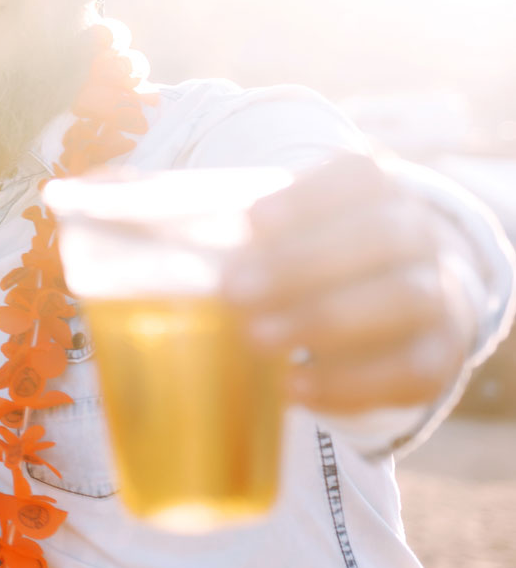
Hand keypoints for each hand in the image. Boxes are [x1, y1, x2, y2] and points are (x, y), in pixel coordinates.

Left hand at [224, 155, 476, 412]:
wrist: (394, 302)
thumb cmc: (307, 258)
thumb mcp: (279, 230)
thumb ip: (224, 225)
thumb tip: (128, 205)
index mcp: (373, 190)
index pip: (355, 179)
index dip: (307, 198)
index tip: (252, 220)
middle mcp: (416, 233)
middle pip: (381, 237)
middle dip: (303, 265)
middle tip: (233, 292)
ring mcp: (437, 292)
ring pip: (403, 300)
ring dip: (326, 320)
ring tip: (256, 340)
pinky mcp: (439, 354)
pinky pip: (411, 370)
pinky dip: (351, 383)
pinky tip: (295, 388)